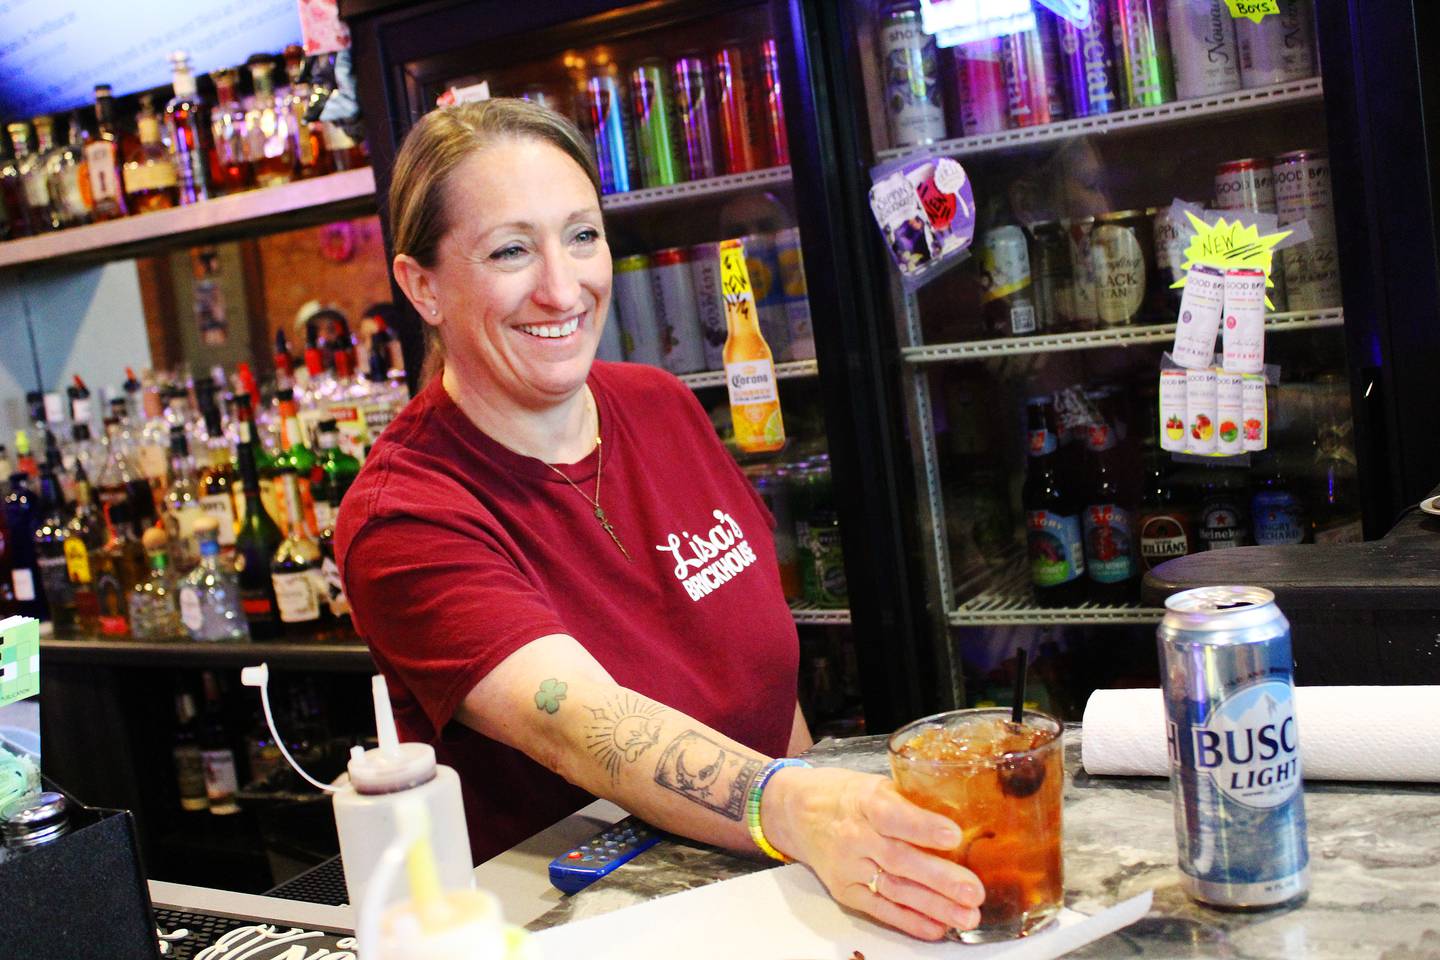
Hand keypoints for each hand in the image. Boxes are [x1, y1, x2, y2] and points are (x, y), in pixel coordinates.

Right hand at [762, 766, 984, 939]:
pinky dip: (909, 921)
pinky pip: (880, 909)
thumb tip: (965, 817)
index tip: (953, 836)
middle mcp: (854, 836)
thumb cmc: (843, 795)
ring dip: (933, 906)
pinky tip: (937, 927)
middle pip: (898, 859)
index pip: (893, 815)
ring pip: (894, 889)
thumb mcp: (875, 784)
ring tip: (966, 916)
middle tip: (973, 891)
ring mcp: (847, 867)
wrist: (796, 812)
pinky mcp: (844, 890)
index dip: (923, 827)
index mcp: (864, 801)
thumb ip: (911, 801)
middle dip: (939, 878)